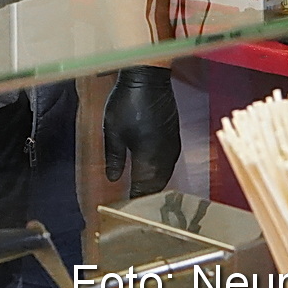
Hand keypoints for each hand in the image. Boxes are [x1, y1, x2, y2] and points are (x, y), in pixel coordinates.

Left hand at [103, 65, 179, 197]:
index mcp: (149, 157)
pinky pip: (168, 164)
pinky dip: (159, 173)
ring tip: (140, 193)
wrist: (149, 78)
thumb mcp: (112, 130)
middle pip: (157, 186)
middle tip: (132, 204)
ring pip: (164, 176)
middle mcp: (165, 156)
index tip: (125, 209)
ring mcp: (172, 147)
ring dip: (154, 186)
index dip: (135, 200)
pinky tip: (149, 173)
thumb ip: (113, 158)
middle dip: (146, 197)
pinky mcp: (174, 138)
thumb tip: (113, 179)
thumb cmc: (128, 101)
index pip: (143, 189)